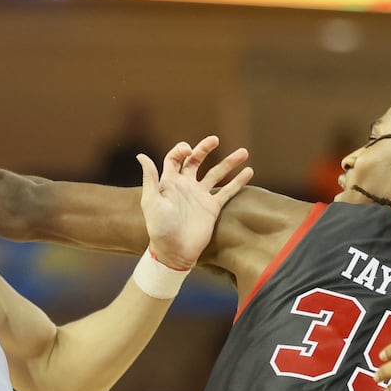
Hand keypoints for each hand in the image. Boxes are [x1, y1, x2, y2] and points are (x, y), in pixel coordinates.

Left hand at [138, 136, 252, 269]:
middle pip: (196, 160)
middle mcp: (186, 185)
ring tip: (244, 152)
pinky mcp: (212, 207)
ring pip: (216, 173)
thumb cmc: (158, 228)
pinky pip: (227, 191)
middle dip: (204, 148)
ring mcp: (200, 195)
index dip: (181, 150)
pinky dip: (238, 181)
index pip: (175, 158)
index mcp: (170, 182)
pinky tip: (249, 171)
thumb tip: (141, 156)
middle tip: (215, 139)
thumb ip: (150, 178)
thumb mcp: (151, 201)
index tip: (188, 150)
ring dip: (229, 162)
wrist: (174, 251)